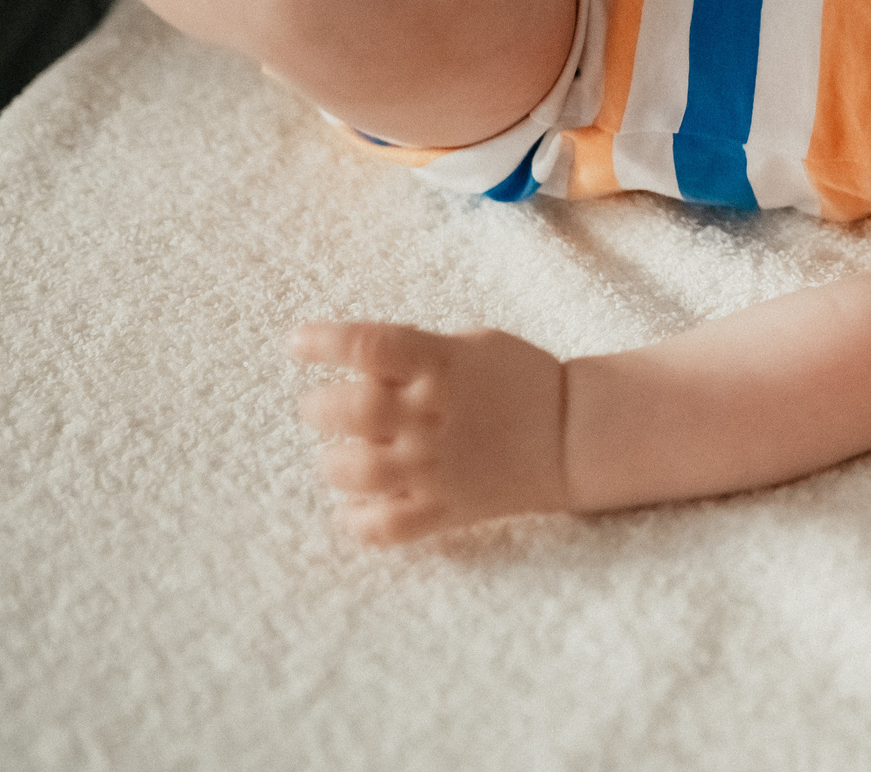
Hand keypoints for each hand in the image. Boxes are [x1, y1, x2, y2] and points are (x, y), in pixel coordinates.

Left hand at [291, 320, 569, 544]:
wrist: (573, 435)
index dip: (324, 341)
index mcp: (443, 364)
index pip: (369, 346)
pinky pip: (383, 527)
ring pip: (355, 472)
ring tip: (340, 457)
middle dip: (320, 407)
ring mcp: (437, 467)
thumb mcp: (473, 345)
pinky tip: (356, 506)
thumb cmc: (520, 380)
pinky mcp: (444, 508)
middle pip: (350, 411)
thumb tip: (356, 365)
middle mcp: (433, 415)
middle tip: (322, 407)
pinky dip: (358, 521)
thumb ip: (417, 354)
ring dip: (334, 463)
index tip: (298, 342)